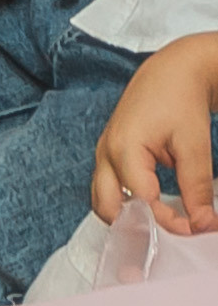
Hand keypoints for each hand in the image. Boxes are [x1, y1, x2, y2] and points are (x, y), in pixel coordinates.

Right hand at [92, 32, 217, 234]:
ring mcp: (104, 152)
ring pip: (103, 201)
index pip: (142, 203)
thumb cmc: (181, 100)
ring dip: (127, 217)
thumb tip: (202, 225)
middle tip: (170, 235)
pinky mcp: (109, 151)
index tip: (195, 227)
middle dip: (135, 228)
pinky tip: (151, 208)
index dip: (169, 222)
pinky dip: (125, 204)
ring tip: (160, 225)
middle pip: (108, 208)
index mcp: (124, 149)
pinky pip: (109, 188)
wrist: (172, 69)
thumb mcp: (194, 146)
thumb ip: (196, 189)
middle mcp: (106, 153)